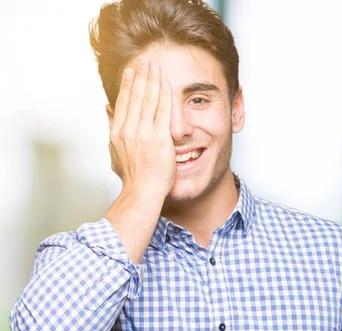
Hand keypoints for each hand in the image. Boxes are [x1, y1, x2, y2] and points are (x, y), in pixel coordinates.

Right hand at [109, 57, 174, 198]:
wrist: (142, 192)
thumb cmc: (132, 177)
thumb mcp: (115, 150)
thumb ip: (112, 128)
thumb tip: (106, 109)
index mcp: (118, 132)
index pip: (123, 101)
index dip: (128, 84)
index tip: (131, 70)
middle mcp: (129, 129)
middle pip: (135, 95)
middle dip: (140, 75)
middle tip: (145, 59)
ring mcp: (144, 133)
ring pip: (148, 99)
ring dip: (152, 79)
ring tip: (154, 64)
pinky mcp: (159, 137)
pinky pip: (163, 110)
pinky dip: (164, 94)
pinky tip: (166, 82)